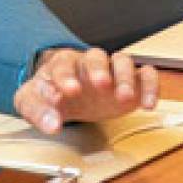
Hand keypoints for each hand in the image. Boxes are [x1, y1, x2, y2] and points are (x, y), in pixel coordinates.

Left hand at [13, 48, 158, 133]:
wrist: (64, 93)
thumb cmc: (49, 94)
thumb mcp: (31, 102)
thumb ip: (38, 112)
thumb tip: (52, 125)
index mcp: (62, 64)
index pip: (63, 64)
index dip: (67, 77)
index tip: (70, 92)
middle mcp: (89, 63)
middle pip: (96, 56)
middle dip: (100, 69)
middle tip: (101, 84)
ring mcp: (111, 71)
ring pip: (123, 62)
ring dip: (125, 78)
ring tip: (125, 97)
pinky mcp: (130, 82)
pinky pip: (145, 75)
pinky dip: (150, 86)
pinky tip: (148, 104)